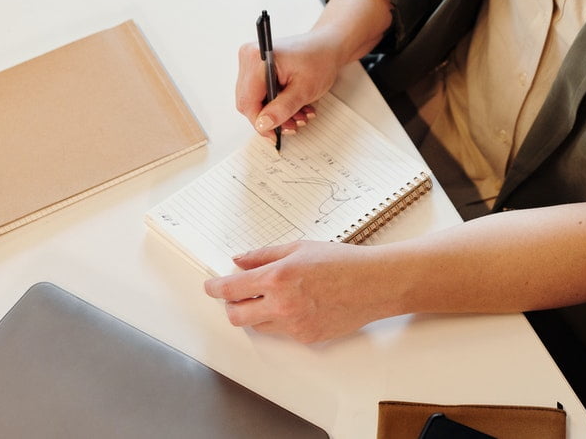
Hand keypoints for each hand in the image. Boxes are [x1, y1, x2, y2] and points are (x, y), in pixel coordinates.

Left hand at [203, 241, 390, 342]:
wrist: (374, 284)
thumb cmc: (342, 262)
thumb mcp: (299, 247)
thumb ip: (264, 255)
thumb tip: (239, 261)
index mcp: (277, 277)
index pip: (231, 288)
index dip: (215, 288)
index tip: (211, 286)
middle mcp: (282, 304)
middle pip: (236, 315)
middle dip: (230, 305)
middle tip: (235, 294)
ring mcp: (294, 325)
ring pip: (257, 326)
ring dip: (254, 313)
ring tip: (270, 297)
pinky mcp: (306, 338)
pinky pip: (281, 332)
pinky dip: (279, 320)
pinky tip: (295, 305)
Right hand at [235, 31, 340, 138]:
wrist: (327, 46)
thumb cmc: (319, 59)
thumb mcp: (304, 89)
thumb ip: (282, 109)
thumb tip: (263, 125)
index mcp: (258, 59)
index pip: (248, 101)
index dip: (260, 122)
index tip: (274, 134)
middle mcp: (249, 57)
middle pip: (249, 101)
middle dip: (271, 117)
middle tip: (291, 125)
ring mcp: (252, 61)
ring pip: (255, 99)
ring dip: (276, 112)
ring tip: (298, 114)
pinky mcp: (257, 66)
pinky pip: (260, 92)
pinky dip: (276, 103)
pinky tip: (293, 105)